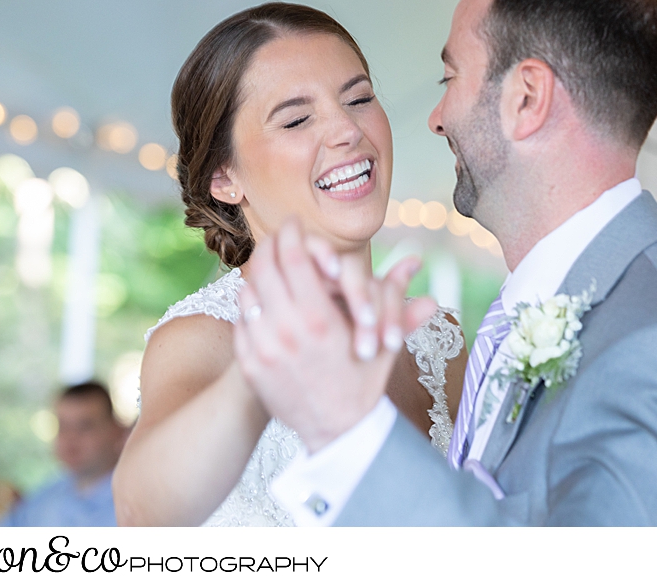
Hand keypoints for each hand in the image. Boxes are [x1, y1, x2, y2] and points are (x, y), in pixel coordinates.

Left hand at [234, 218, 434, 452]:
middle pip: (264, 268)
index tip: (294, 223)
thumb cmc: (364, 382)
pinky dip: (250, 306)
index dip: (292, 233)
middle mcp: (285, 331)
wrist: (338, 432)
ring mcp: (263, 349)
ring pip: (247, 292)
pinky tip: (263, 303)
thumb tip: (415, 261)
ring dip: (258, 276)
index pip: (294, 257)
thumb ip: (396, 297)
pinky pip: (240, 321)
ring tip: (271, 269)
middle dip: (271, 246)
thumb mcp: (384, 339)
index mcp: (319, 319)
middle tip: (278, 238)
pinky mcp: (250, 366)